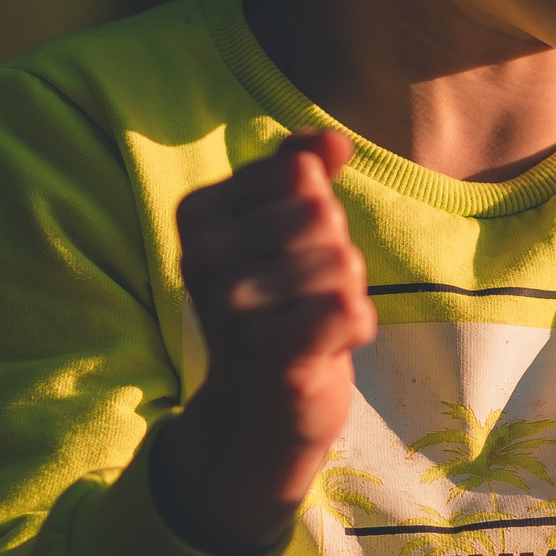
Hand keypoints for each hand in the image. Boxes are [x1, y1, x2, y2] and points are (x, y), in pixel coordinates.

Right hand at [152, 131, 376, 555]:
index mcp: (198, 215)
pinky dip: (357, 328)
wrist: (256, 413)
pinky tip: (326, 347)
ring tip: (309, 324)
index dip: (317, 212)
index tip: (288, 254)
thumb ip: (301, 171)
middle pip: (324, 217)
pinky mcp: (271, 355)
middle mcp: (203, 258)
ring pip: (344, 264)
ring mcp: (233, 308)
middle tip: (302, 297)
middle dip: (335, 256)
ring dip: (346, 297)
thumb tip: (333, 142)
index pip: (300, 173)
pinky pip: (351, 308)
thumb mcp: (279, 229)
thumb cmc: (276, 306)